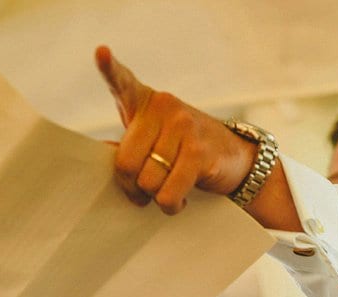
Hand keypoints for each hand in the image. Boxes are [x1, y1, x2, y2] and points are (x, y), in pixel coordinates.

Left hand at [94, 45, 255, 213]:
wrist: (237, 158)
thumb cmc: (186, 151)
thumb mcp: (156, 139)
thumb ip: (131, 145)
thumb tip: (103, 154)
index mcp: (146, 100)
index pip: (122, 81)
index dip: (109, 67)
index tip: (101, 52)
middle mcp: (164, 107)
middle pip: (125, 161)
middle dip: (132, 187)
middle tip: (143, 193)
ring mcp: (184, 127)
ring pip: (147, 181)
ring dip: (155, 197)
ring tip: (167, 192)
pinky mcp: (199, 152)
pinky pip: (169, 193)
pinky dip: (171, 205)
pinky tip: (179, 199)